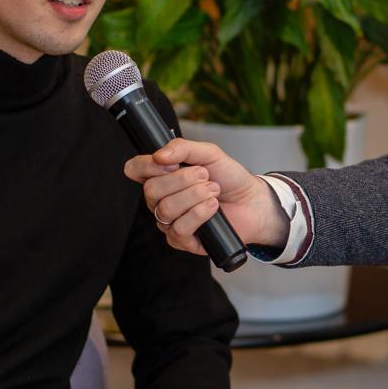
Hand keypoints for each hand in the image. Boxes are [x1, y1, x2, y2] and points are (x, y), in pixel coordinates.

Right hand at [123, 138, 289, 253]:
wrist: (252, 201)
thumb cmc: (229, 178)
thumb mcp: (209, 154)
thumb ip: (183, 148)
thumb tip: (159, 155)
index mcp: (161, 176)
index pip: (135, 169)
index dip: (147, 166)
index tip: (171, 163)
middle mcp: (160, 200)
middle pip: (151, 190)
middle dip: (182, 180)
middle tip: (205, 176)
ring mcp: (169, 221)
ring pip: (166, 210)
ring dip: (195, 196)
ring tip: (214, 191)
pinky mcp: (182, 240)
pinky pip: (179, 229)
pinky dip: (199, 214)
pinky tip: (213, 207)